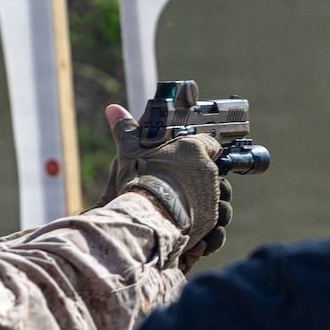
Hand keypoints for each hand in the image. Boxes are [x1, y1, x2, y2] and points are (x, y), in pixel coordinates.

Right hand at [98, 105, 232, 266]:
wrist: (147, 215)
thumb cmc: (139, 180)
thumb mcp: (129, 151)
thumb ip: (125, 129)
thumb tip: (113, 109)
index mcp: (194, 148)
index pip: (210, 143)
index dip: (201, 149)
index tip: (188, 156)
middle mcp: (209, 170)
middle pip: (211, 170)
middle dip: (198, 175)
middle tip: (177, 182)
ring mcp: (213, 194)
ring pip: (216, 194)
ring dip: (204, 198)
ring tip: (183, 204)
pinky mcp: (212, 217)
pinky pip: (215, 215)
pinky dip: (204, 218)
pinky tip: (188, 220)